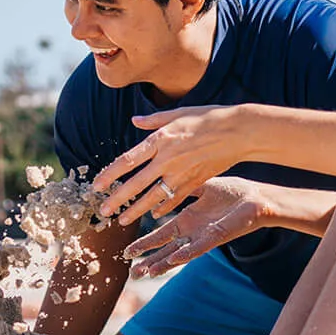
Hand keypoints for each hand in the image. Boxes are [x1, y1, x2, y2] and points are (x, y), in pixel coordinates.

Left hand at [92, 105, 253, 225]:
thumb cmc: (207, 118)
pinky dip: (164, 208)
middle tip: (103, 211)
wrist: (238, 132)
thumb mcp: (177, 113)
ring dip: (137, 210)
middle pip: (137, 183)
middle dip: (118, 199)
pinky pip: (175, 199)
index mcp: (160, 140)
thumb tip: (134, 120)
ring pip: (154, 196)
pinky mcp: (195, 182)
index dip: (110, 174)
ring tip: (123, 220)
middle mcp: (167, 159)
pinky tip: (154, 216)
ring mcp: (181, 173)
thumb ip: (153, 120)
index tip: (97, 186)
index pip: (128, 160)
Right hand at [121, 177, 266, 277]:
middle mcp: (193, 233)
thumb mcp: (201, 187)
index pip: (161, 236)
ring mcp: (204, 236)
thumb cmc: (233, 193)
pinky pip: (199, 247)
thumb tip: (161, 187)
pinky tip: (172, 259)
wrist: (258, 197)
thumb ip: (181, 189)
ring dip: (163, 263)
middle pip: (166, 250)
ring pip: (179, 254)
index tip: (127, 252)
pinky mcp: (217, 236)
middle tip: (132, 273)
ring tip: (146, 272)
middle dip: (149, 261)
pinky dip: (185, 253)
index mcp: (187, 221)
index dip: (144, 244)